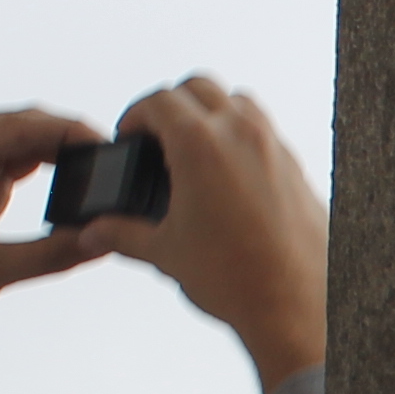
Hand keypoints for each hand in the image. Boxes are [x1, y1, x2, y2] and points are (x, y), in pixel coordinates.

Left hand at [0, 109, 104, 393]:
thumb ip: (53, 252)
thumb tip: (105, 241)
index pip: (15, 127)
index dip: (65, 131)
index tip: (106, 141)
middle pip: (18, 129)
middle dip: (64, 141)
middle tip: (112, 158)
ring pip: (16, 148)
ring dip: (54, 159)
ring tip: (99, 173)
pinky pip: (8, 171)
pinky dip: (39, 178)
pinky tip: (71, 187)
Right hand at [86, 78, 328, 384]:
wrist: (298, 306)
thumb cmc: (237, 279)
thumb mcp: (165, 253)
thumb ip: (123, 233)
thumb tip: (97, 232)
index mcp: (201, 144)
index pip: (159, 101)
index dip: (135, 115)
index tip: (128, 135)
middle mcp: (241, 133)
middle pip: (198, 87)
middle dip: (170, 105)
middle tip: (154, 136)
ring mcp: (274, 146)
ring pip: (237, 101)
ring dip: (210, 112)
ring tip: (192, 149)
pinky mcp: (296, 166)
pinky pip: (264, 130)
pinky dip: (241, 136)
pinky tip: (227, 176)